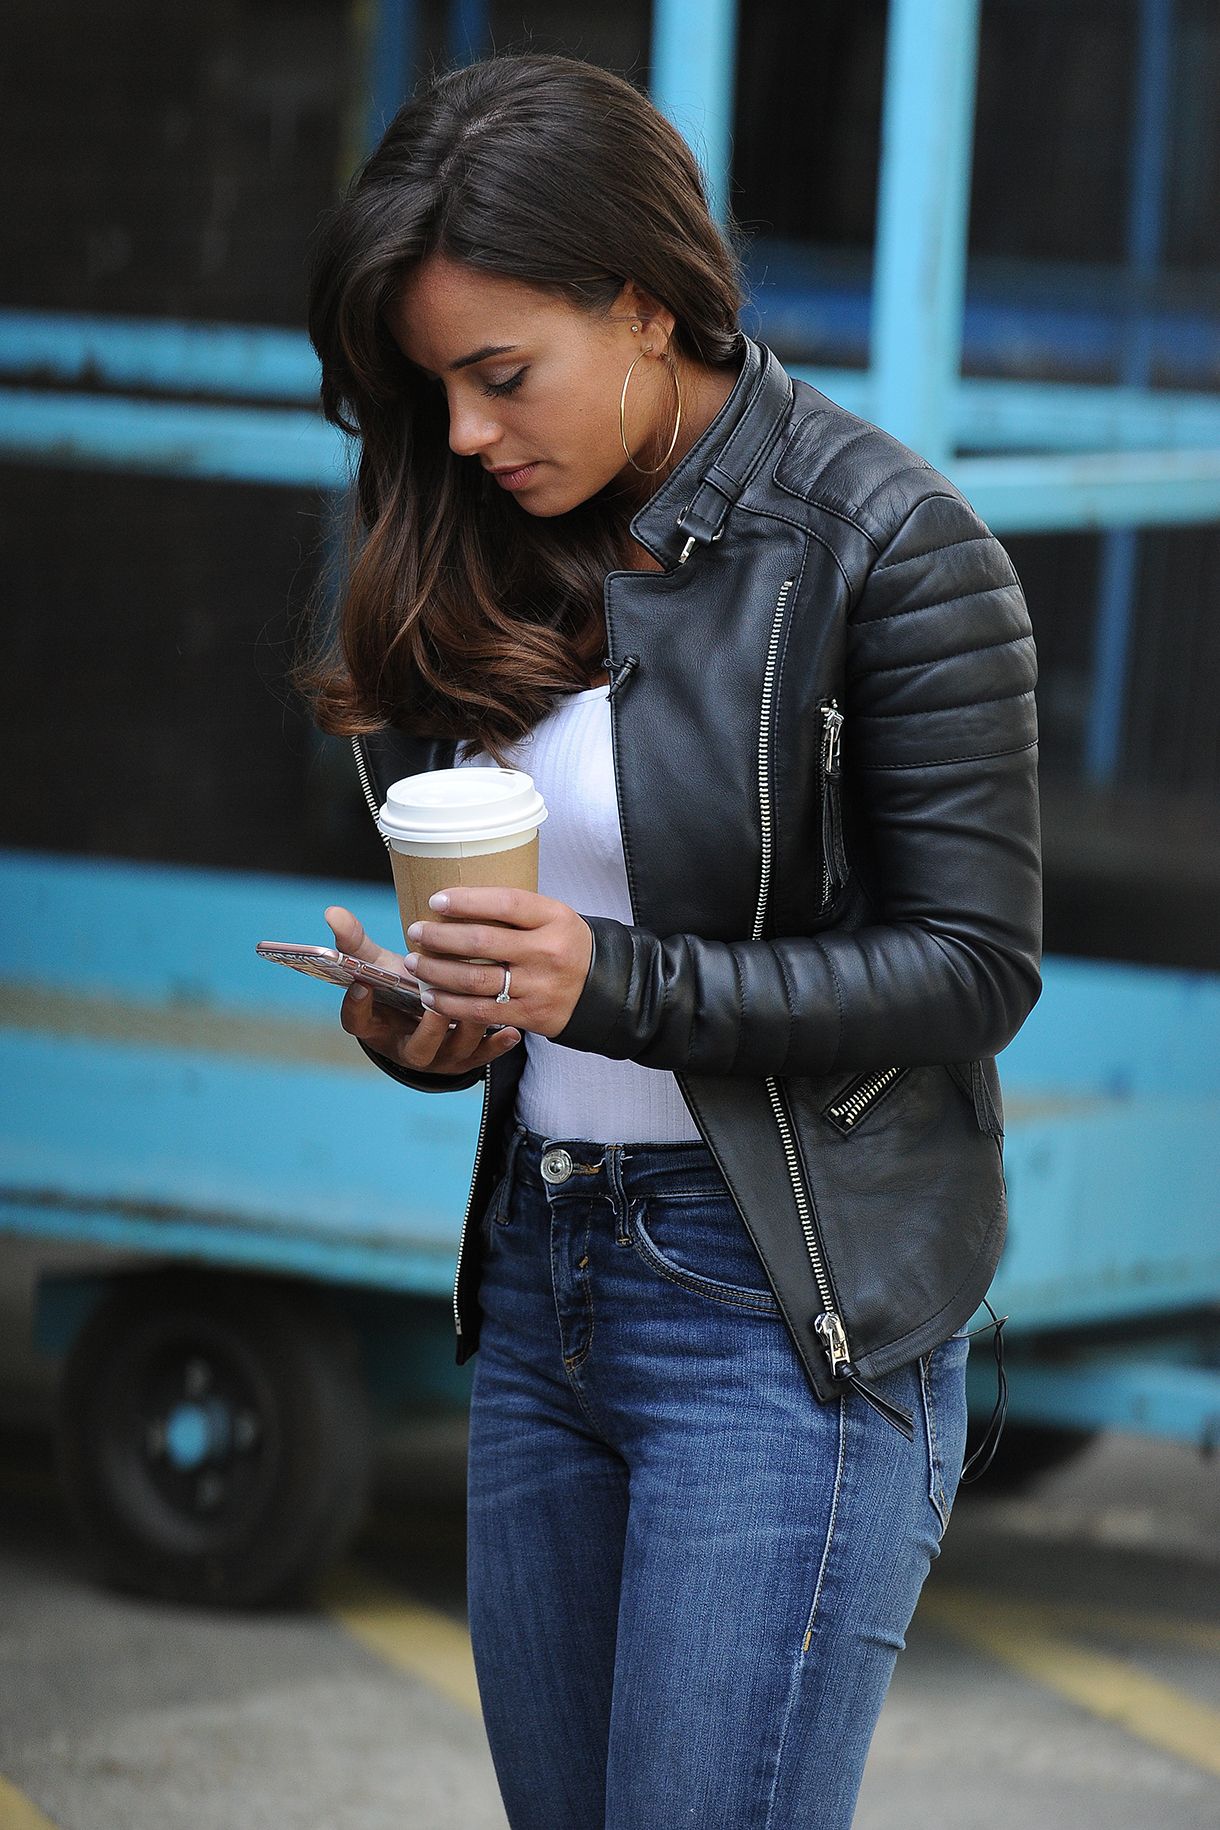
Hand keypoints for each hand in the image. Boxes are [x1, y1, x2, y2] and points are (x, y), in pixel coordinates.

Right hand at [324, 905, 522, 1075]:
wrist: (424, 1020)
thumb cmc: (400, 987)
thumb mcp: (379, 967)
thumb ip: (356, 943)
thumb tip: (332, 911)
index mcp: (378, 1028)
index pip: (358, 1024)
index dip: (357, 1009)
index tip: (362, 985)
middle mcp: (407, 1049)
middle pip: (417, 1048)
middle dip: (429, 1024)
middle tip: (436, 997)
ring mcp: (439, 1058)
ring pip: (456, 1050)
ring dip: (470, 1027)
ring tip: (484, 998)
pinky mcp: (466, 1061)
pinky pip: (483, 1059)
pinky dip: (497, 1045)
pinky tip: (511, 1029)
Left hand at [403, 887, 592, 1038]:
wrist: (603, 989)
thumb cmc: (565, 946)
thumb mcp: (553, 917)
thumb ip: (515, 911)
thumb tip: (458, 901)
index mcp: (554, 918)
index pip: (506, 903)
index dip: (467, 901)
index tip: (436, 900)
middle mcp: (547, 952)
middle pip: (482, 942)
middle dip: (440, 937)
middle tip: (416, 931)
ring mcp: (538, 986)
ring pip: (475, 979)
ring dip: (437, 971)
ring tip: (415, 963)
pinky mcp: (529, 1014)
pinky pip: (480, 1011)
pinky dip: (450, 1004)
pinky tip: (430, 996)